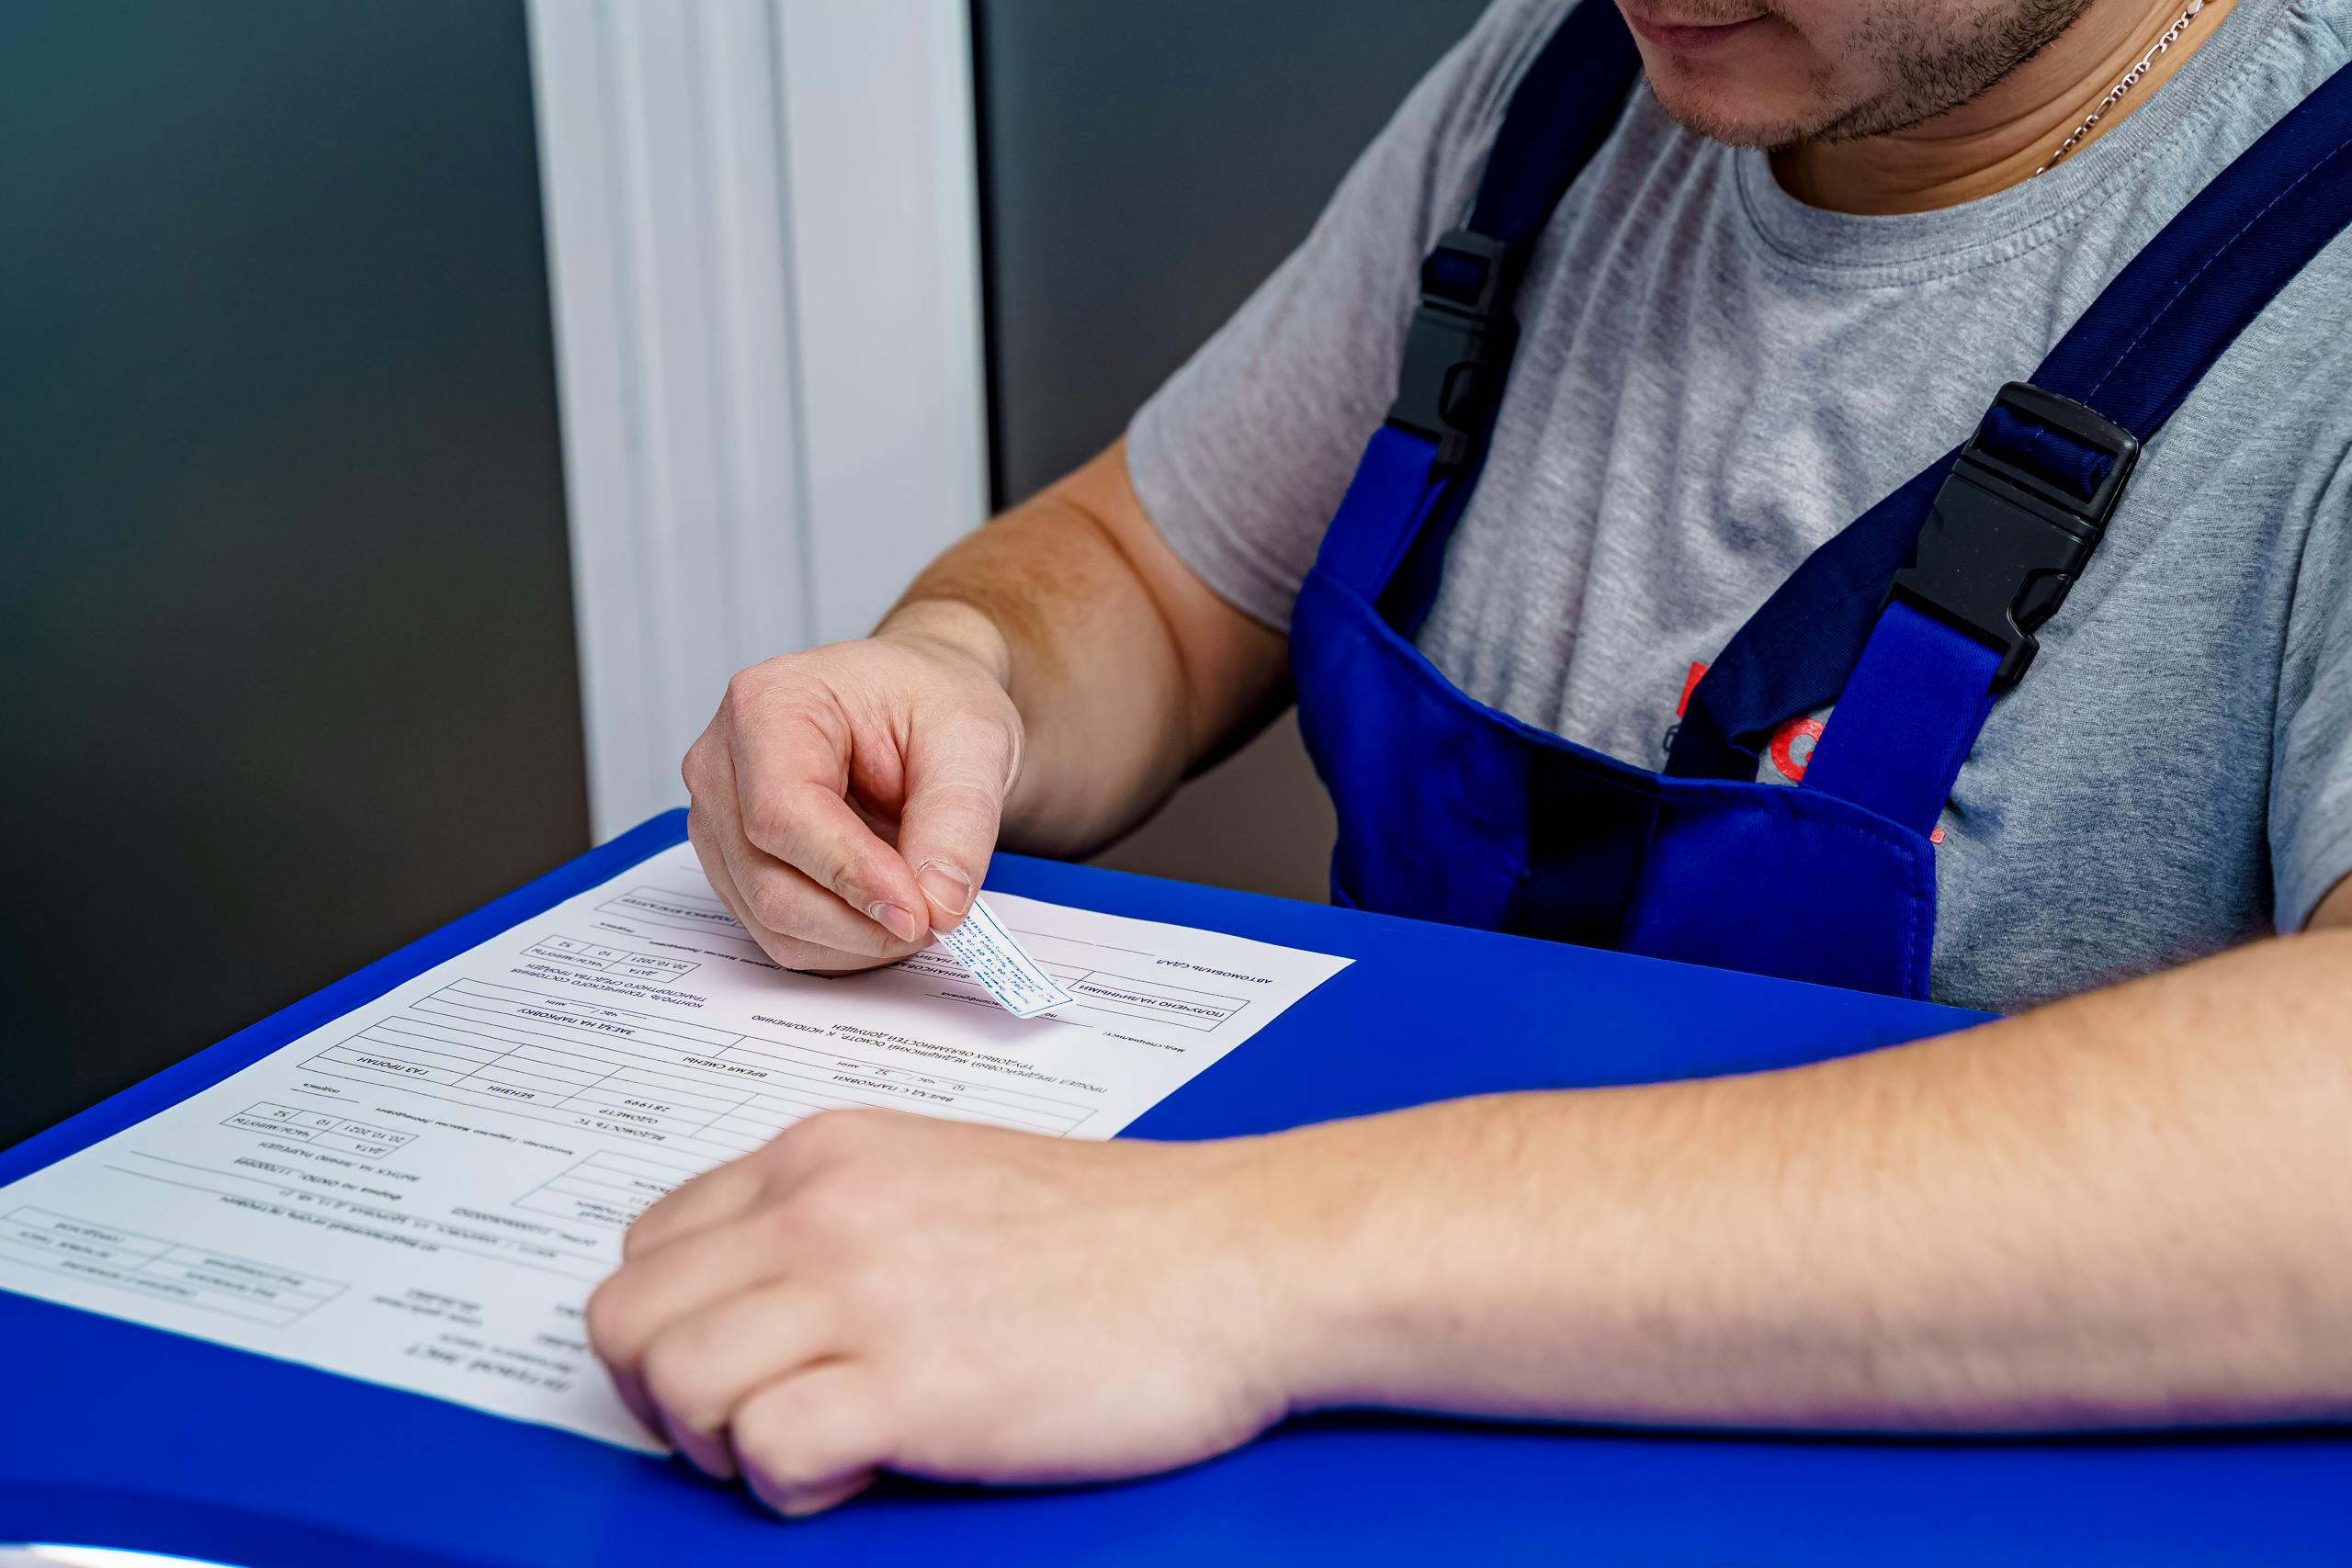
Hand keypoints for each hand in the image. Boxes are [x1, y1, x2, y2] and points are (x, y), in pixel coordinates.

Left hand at [584, 1110, 1298, 1515]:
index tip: (737, 1369)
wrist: (1245, 1257)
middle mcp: (823, 1207)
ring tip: (823, 1447)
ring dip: (727, 1445)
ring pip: (671, 1382)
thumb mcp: (950, 1179)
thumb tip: (769, 1302)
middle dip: (670, 1398)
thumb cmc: (1127, 1235)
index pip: (649, 1245)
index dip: (675, 1328)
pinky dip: (795, 1485)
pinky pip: (763, 1450)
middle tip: (757, 1426)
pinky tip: (870, 1466)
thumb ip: (848, 1218)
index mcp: (828, 1154)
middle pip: (628, 1320)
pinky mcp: (910, 1384)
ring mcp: (861, 1290)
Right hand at [682, 614, 1022, 971]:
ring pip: (770, 920)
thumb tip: (938, 903)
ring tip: (920, 909)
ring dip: (855, 940)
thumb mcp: (972, 739)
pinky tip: (885, 913)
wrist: (917, 707)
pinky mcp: (736, 866)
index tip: (918, 912)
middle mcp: (723, 765)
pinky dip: (841, 943)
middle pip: (768, 880)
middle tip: (938, 920)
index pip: (782, 812)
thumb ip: (958, 820)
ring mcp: (720, 821)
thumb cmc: (929, 702)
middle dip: (861, 921)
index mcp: (768, 705)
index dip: (850, 874)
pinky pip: (778, 933)